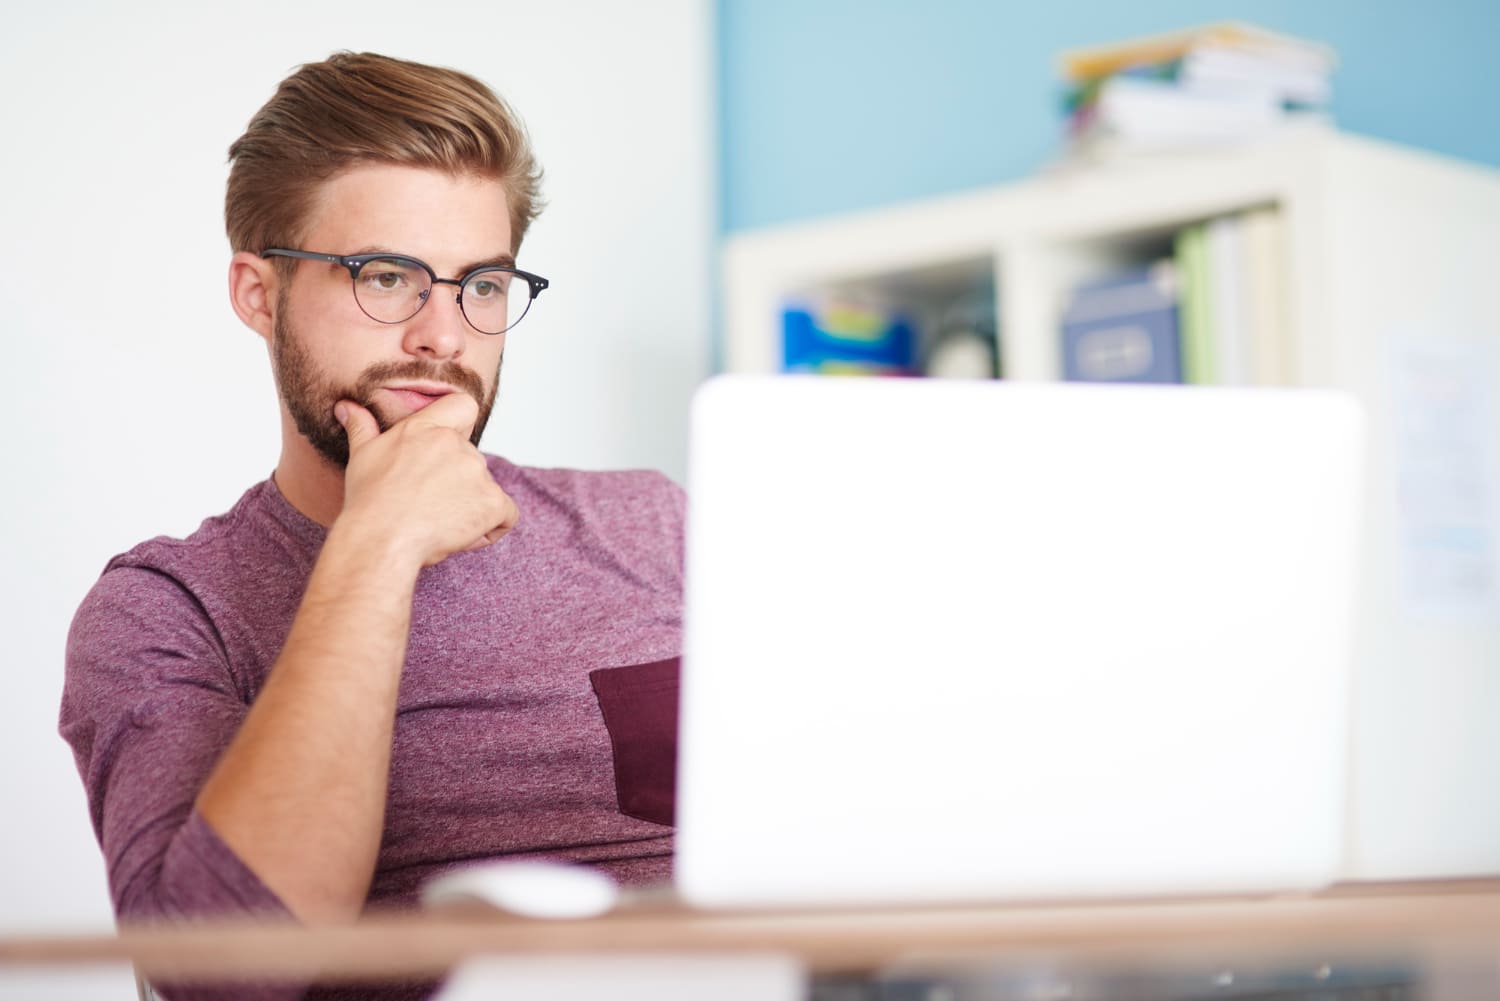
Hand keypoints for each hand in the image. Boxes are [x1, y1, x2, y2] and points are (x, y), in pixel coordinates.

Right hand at [334, 394, 518, 567]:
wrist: (380, 537)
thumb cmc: (369, 500)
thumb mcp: (362, 456)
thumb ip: (361, 427)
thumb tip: (346, 406)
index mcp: (426, 428)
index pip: (463, 407)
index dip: (462, 427)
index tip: (446, 454)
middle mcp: (456, 444)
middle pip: (471, 462)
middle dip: (456, 485)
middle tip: (425, 507)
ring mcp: (477, 472)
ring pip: (486, 491)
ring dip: (469, 509)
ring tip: (436, 524)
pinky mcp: (492, 502)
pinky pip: (506, 515)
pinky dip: (491, 527)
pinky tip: (463, 536)